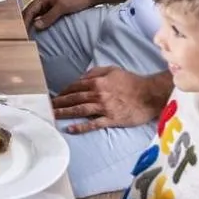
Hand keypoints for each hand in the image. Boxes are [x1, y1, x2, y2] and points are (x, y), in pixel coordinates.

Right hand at [21, 0, 92, 32]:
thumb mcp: (62, 7)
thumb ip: (49, 16)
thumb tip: (36, 26)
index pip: (29, 11)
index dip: (25, 22)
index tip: (22, 33)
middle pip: (31, 12)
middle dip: (26, 22)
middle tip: (23, 36)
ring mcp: (49, 3)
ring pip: (37, 14)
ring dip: (33, 23)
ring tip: (29, 34)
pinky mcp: (55, 7)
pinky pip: (44, 16)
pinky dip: (41, 22)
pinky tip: (40, 30)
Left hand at [52, 67, 168, 133]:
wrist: (150, 94)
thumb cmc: (132, 81)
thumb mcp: (113, 70)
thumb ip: (95, 72)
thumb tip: (81, 78)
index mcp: (98, 81)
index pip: (75, 86)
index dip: (64, 91)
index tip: (55, 96)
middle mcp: (98, 94)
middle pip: (74, 98)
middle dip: (59, 102)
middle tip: (47, 107)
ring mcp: (104, 108)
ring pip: (80, 110)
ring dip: (65, 113)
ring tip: (53, 116)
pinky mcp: (111, 119)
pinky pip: (93, 124)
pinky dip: (81, 127)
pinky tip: (70, 129)